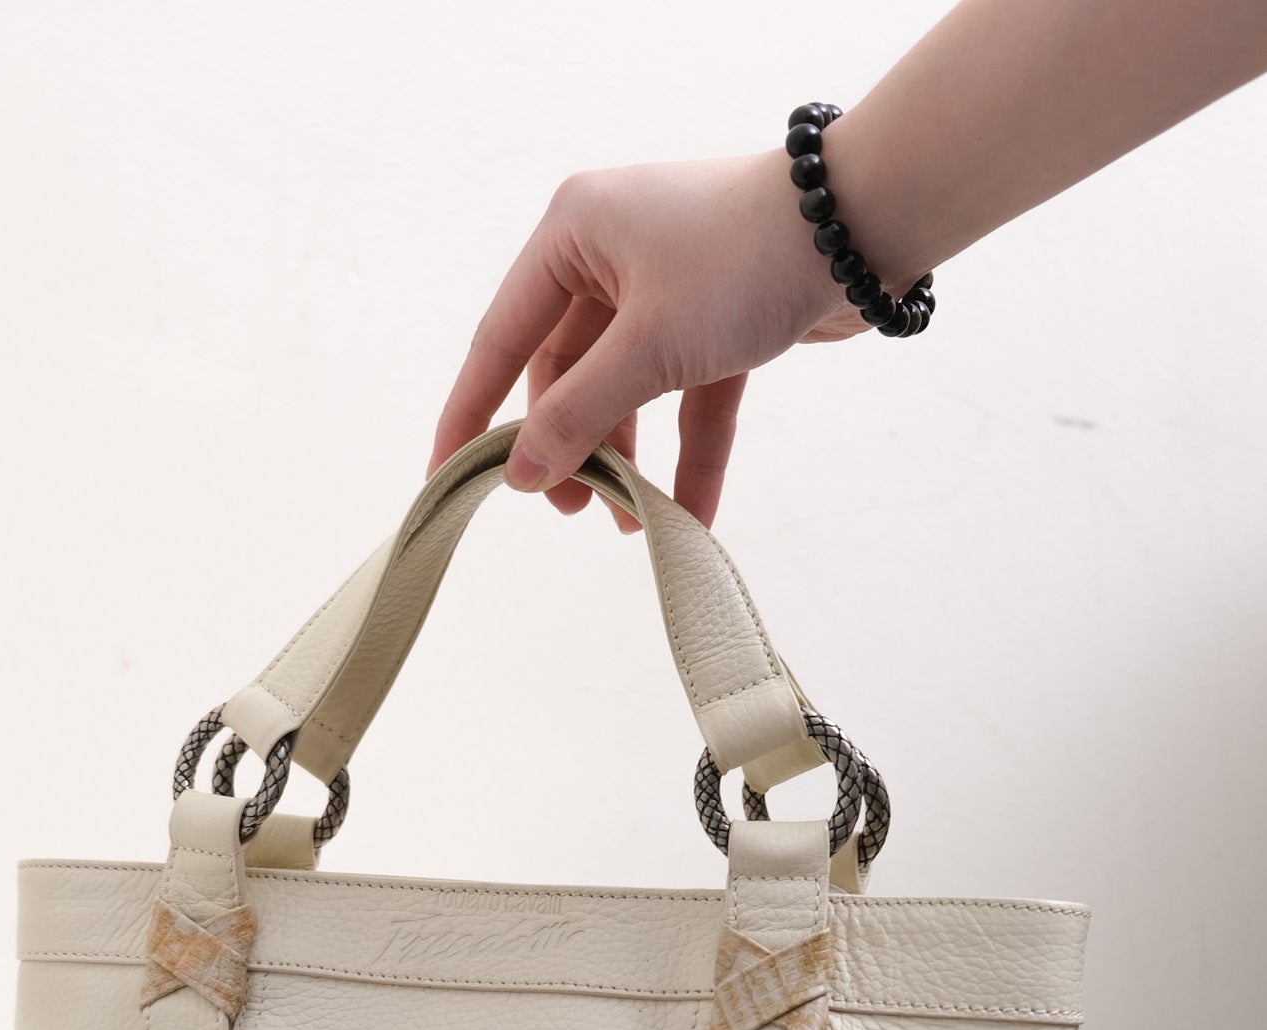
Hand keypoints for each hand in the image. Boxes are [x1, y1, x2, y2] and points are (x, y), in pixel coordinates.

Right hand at [428, 153, 853, 530]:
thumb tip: (520, 476)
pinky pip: (689, 400)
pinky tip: (691, 519)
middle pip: (566, 372)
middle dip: (571, 447)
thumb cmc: (742, 261)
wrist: (865, 227)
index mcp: (572, 234)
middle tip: (572, 510)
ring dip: (630, 459)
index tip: (445, 478)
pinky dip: (689, 455)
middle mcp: (611, 253)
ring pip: (628, 390)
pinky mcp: (720, 319)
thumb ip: (578, 415)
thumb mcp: (648, 347)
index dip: (471, 415)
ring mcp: (668, 287)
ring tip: (630, 522)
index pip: (501, 339)